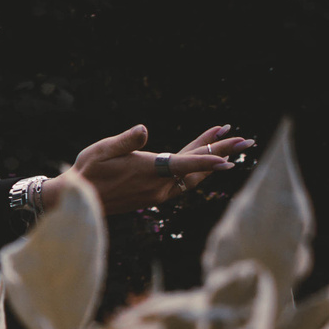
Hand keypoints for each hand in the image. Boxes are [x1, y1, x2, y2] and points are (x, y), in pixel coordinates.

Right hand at [71, 123, 253, 214]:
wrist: (81, 200)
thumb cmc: (88, 171)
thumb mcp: (101, 151)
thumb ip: (125, 141)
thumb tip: (144, 129)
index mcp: (147, 171)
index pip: (183, 164)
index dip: (206, 159)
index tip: (230, 159)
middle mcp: (159, 186)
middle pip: (198, 169)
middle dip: (223, 152)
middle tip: (247, 140)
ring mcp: (159, 193)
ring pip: (194, 176)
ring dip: (213, 158)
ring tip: (230, 142)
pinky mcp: (156, 195)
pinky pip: (184, 180)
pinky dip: (198, 167)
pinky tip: (203, 158)